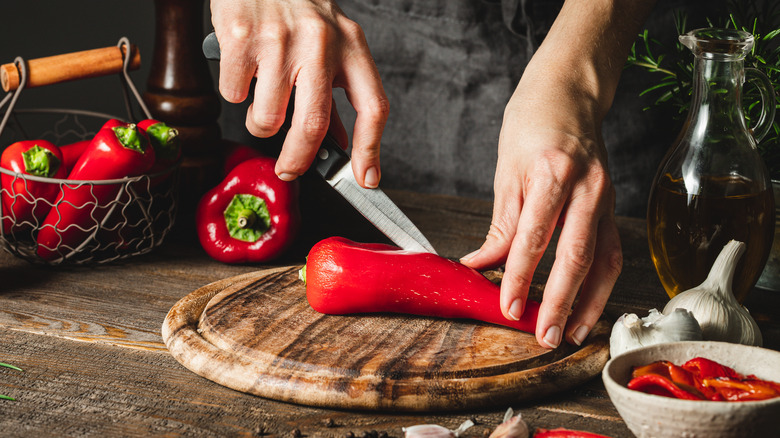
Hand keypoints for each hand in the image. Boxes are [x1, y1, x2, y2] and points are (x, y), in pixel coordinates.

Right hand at [210, 0, 388, 187]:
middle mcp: (320, 42)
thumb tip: (337, 145)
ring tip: (263, 99)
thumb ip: (335, 93)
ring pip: (267, 118)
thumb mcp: (330, 44)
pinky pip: (235, 94)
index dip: (370, 149)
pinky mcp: (241, 37)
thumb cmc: (297, 9)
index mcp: (351, 45)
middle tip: (290, 170)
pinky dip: (236, 93)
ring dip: (261, 124)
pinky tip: (245, 69)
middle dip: (299, 160)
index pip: (373, 106)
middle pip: (313, 125)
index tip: (366, 178)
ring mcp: (279, 39)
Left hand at [460, 0, 654, 348]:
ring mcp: (605, 197)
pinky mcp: (612, 205)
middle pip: (575, 256)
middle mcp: (586, 188)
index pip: (534, 238)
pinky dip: (601, 282)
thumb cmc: (532, 123)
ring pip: (602, 260)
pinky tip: (588, 303)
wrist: (570, 93)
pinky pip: (611, 250)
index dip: (519, 277)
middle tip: (544, 335)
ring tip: (571, 333)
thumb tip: (481, 263)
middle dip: (559, 302)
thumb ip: (501, 223)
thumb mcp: (506, 169)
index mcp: (553, 174)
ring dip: (588, 302)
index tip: (507, 307)